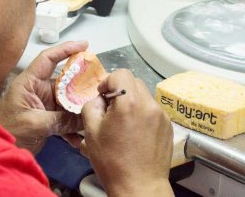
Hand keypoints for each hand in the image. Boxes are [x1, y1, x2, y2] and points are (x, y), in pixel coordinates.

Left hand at [0, 41, 87, 153]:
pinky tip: (79, 137)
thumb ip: (60, 120)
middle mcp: (37, 90)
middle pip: (64, 81)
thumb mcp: (35, 124)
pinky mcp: (46, 119)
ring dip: (79, 109)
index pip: (48, 59)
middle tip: (99, 86)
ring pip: (67, 101)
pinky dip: (72, 127)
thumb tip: (85, 116)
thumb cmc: (7, 131)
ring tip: (93, 113)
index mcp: (29, 83)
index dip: (66, 49)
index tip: (85, 45)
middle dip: (81, 84)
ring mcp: (43, 105)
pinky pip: (64, 118)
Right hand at [81, 69, 173, 196]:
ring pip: (144, 95)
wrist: (139, 186)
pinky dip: (142, 113)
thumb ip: (91, 105)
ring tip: (124, 122)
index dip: (108, 81)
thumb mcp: (90, 131)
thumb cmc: (113, 162)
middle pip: (133, 82)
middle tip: (111, 109)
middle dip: (120, 90)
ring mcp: (161, 115)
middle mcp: (148, 105)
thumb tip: (99, 99)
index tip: (103, 95)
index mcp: (129, 103)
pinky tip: (135, 132)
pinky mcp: (168, 126)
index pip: (120, 73)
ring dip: (132, 102)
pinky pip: (152, 110)